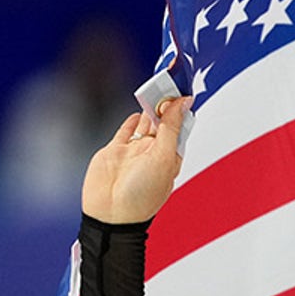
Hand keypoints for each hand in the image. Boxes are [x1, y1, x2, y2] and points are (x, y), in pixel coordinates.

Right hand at [81, 97, 190, 223]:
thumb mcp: (163, 157)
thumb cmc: (142, 193)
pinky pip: (126, 131)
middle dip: (166, 104)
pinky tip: (138, 110)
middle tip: (169, 82)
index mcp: (171, 157)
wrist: (110, 213)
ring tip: (156, 88)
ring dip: (150, 108)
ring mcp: (134, 152)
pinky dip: (132, 120)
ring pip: (145, 123)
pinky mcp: (115, 151)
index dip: (181, 110)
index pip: (179, 128)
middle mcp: (154, 154)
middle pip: (163, 123)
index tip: (184, 89)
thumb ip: (171, 128)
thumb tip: (183, 102)